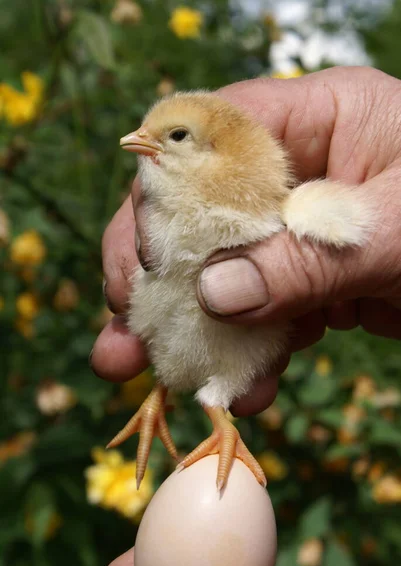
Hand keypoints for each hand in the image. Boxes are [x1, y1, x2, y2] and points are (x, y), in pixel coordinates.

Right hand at [91, 66, 400, 413]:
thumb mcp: (394, 232)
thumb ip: (304, 258)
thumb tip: (213, 295)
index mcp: (316, 118)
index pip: (208, 137)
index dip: (163, 196)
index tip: (147, 265)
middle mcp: (296, 170)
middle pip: (198, 212)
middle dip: (156, 275)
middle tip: (123, 331)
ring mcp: (298, 229)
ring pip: (222, 271)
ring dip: (190, 327)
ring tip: (152, 371)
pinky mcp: (310, 280)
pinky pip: (263, 313)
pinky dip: (249, 354)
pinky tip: (241, 390)